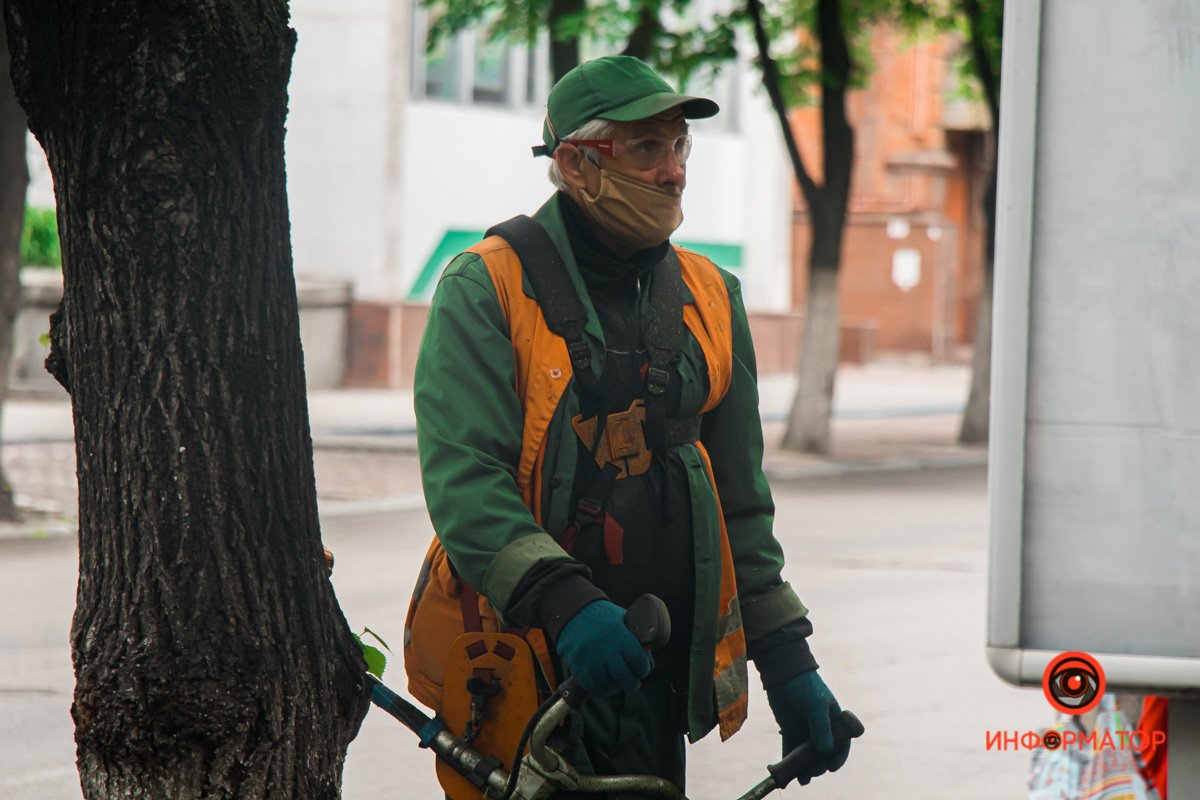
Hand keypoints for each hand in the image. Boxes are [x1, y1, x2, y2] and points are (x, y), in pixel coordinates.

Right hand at [554, 599, 652, 695]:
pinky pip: (594, 688)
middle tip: (633, 680)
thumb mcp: (623, 620)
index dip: (644, 668)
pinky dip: (602, 688)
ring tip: (618, 679)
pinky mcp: (579, 669)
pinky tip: (606, 682)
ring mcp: (591, 662)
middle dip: (633, 683)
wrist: (574, 612)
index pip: (640, 663)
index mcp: (621, 637)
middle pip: (626, 679)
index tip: (643, 668)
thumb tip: (648, 658)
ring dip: (617, 686)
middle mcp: (606, 651)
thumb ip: (636, 639)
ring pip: (610, 686)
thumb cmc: (604, 617)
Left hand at [765, 670, 850, 784]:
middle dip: (819, 765)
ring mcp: (806, 730)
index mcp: (835, 719)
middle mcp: (823, 727)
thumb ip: (820, 726)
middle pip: (825, 753)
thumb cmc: (803, 684)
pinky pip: (792, 750)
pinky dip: (790, 762)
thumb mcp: (815, 703)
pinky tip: (787, 772)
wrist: (781, 672)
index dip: (839, 757)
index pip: (843, 743)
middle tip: (812, 772)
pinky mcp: (791, 730)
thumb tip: (824, 751)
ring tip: (801, 779)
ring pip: (808, 755)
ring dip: (805, 768)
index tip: (831, 766)